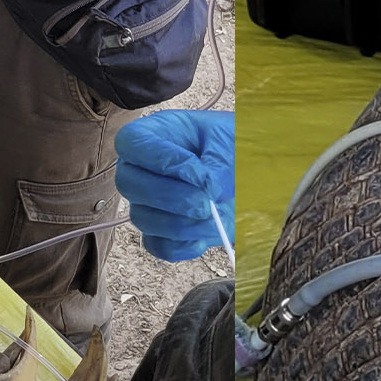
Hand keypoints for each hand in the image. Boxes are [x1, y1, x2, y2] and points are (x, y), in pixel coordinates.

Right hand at [115, 110, 233, 261]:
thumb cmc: (234, 145)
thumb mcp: (230, 142)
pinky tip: (207, 232)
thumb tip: (207, 191)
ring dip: (184, 225)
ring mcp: (147, 202)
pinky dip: (185, 245)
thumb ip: (217, 163)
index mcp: (153, 134)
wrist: (250, 171)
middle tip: (207, 202)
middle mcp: (141, 168)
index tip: (198, 172)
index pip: (131, 143)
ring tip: (217, 217)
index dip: (160, 159)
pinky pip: (159, 246)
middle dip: (172, 198)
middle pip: (130, 185)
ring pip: (143, 219)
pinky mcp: (161, 232)